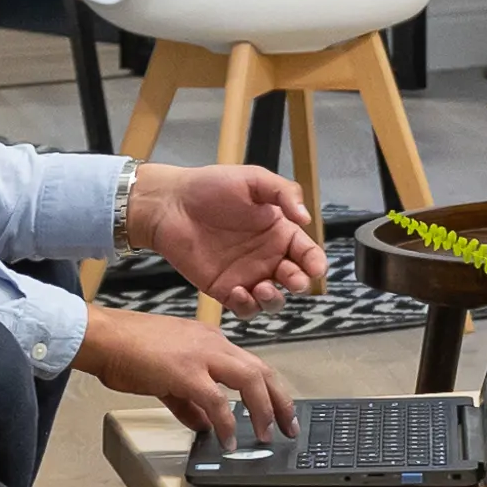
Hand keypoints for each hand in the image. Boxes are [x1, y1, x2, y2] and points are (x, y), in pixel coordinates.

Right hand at [79, 306, 297, 447]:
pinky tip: (228, 440)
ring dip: (263, 410)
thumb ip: (189, 402)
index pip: (252, 364)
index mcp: (209, 340)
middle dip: (280, 401)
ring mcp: (201, 355)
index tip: (279, 411)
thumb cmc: (127, 351)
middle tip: (289, 427)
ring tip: (267, 435)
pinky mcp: (185, 371)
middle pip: (262, 370)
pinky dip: (227, 423)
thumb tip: (205, 425)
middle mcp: (212, 343)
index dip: (270, 390)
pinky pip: (217, 401)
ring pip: (250, 379)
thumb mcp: (166, 377)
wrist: (102, 338)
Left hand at [125, 163, 327, 310]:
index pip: (307, 253)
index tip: (316, 268)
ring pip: (273, 301)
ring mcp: (247, 275)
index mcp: (279, 232)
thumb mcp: (253, 179)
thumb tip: (306, 218)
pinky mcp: (224, 290)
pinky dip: (248, 306)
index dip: (316, 263)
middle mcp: (267, 256)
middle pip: (296, 280)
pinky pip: (245, 308)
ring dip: (275, 300)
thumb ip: (283, 193)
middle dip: (300, 283)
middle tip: (291, 278)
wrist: (169, 204)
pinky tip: (238, 291)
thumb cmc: (210, 186)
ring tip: (263, 288)